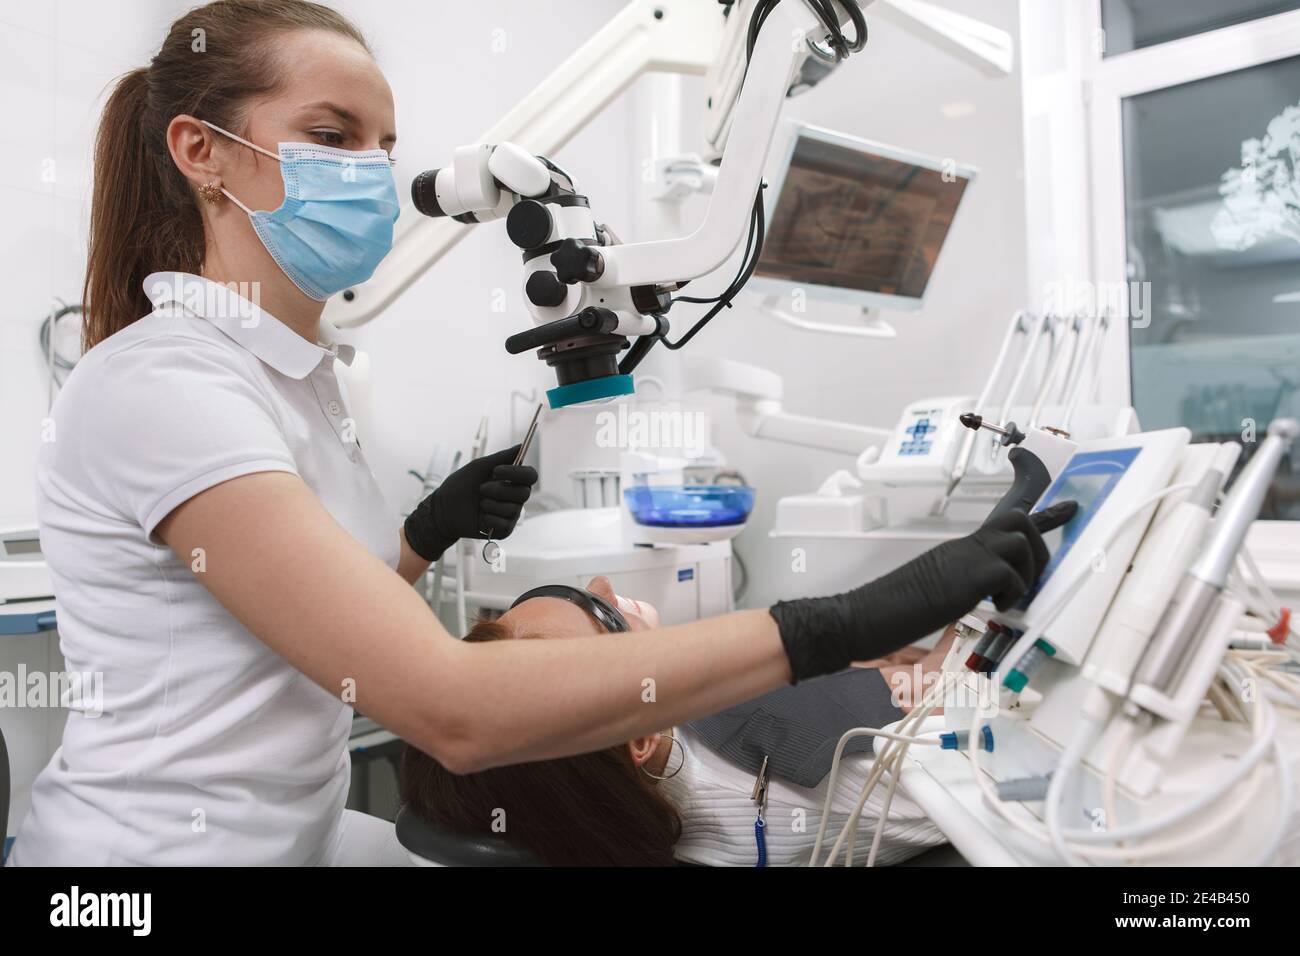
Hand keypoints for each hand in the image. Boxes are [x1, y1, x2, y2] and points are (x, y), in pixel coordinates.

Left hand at [403, 445, 538, 560]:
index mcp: (512, 480)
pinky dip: (489, 518)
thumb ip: (501, 457)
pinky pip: (505, 523)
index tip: (496, 471)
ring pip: (513, 509)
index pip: (530, 475)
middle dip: (500, 490)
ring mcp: (510, 514)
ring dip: (491, 504)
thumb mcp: (480, 467)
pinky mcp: (504, 529)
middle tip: (481, 489)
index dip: (517, 473)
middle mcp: (514, 497)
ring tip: (479, 504)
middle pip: (524, 493)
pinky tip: (481, 517)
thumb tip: (521, 445)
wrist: (444, 508)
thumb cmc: (461, 485)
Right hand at [770, 501, 1077, 681]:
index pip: (1004, 519)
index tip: (1068, 505)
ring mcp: (966, 557)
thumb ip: (962, 588)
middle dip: (1040, 548)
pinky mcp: (969, 574)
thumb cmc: (891, 613)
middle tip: (1029, 584)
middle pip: (1021, 520)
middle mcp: (965, 546)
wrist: (864, 615)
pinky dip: (1011, 593)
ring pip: (1021, 541)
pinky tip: (993, 609)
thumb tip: (986, 601)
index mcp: (959, 551)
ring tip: (1006, 602)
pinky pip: (1010, 573)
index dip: (1042, 510)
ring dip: (1026, 574)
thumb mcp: (937, 595)